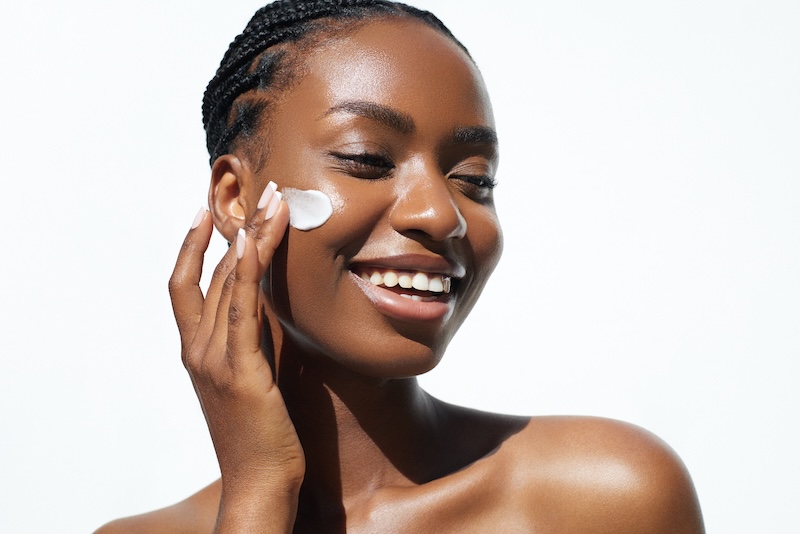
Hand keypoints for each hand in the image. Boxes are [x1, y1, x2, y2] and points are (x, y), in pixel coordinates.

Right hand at [168, 185, 302, 531]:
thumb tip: (269, 306)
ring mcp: (215, 360)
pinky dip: (246, 272)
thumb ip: (251, 340)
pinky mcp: (241, 372)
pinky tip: (256, 242)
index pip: (184, 285)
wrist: (260, 483)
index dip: (191, 245)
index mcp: (196, 351)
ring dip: (251, 235)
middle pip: (211, 272)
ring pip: (227, 281)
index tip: (206, 210)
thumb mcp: (251, 377)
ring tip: (274, 200)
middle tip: (263, 189)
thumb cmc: (260, 433)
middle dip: (237, 226)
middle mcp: (198, 349)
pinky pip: (242, 311)